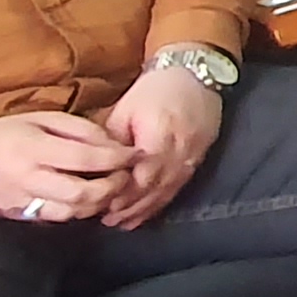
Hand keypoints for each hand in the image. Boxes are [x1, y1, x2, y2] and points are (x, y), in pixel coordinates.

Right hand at [0, 111, 136, 225]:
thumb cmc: (5, 133)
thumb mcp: (42, 118)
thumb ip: (79, 130)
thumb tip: (113, 144)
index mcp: (32, 148)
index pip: (84, 158)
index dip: (116, 158)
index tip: (135, 154)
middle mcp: (26, 178)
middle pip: (81, 194)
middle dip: (112, 188)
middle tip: (127, 176)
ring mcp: (21, 201)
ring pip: (71, 212)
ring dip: (98, 203)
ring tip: (112, 188)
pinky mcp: (18, 216)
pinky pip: (57, 218)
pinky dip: (78, 211)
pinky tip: (88, 199)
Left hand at [98, 63, 224, 228]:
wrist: (195, 73)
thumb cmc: (155, 89)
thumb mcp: (125, 109)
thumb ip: (111, 141)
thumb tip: (96, 168)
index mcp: (157, 135)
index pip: (138, 175)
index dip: (121, 194)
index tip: (101, 207)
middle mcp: (178, 149)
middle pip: (154, 187)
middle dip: (130, 207)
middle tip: (108, 222)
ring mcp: (192, 155)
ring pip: (168, 190)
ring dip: (145, 209)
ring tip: (125, 223)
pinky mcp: (200, 157)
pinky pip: (180, 185)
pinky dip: (163, 201)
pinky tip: (149, 211)